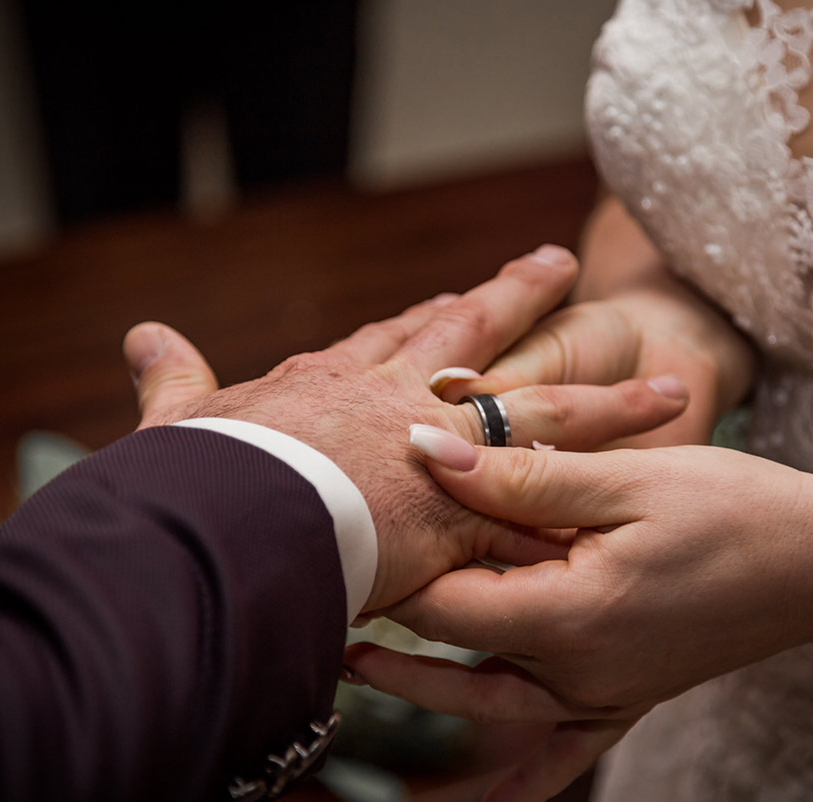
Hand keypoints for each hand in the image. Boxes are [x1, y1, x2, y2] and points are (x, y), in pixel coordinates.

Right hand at [119, 246, 690, 611]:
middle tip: (565, 269)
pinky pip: (541, 509)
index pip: (401, 334)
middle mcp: (400, 403)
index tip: (470, 291)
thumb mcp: (183, 422)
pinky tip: (639, 505)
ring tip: (672, 390)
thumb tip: (141, 335)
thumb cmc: (200, 475)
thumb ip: (173, 380)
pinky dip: (586, 510)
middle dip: (524, 303)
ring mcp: (440, 455)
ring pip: (543, 418)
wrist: (221, 521)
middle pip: (481, 341)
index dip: (437, 313)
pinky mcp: (462, 514)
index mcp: (339, 383)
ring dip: (607, 407)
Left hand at [345, 429, 812, 801]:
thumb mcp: (625, 480)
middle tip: (326, 602)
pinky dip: (524, 786)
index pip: (446, 604)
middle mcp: (577, 671)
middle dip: (391, 629)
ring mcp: (603, 694)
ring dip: (428, 688)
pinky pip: (565, 755)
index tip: (347, 530)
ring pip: (493, 702)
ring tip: (360, 666)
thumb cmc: (732, 509)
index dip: (393, 568)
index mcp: (568, 615)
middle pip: (457, 658)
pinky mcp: (627, 699)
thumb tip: (426, 448)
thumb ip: (520, 472)